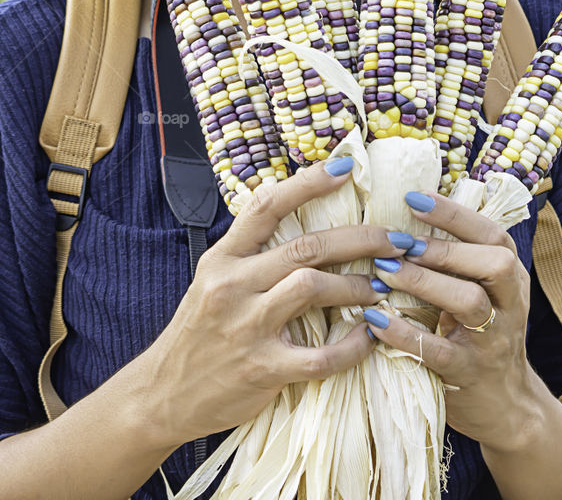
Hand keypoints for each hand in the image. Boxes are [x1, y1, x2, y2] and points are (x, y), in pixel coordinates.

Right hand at [143, 159, 411, 443]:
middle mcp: (233, 285)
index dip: (307, 183)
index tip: (345, 168)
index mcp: (223, 258)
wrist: (165, 394)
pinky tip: (369, 337)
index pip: (266, 206)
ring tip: (383, 288)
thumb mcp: (212, 280)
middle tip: (396, 240)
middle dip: (361, 240)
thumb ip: (250, 253)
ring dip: (358, 286)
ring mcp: (247, 327)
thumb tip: (298, 219)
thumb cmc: (199, 333)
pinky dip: (352, 346)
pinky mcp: (262, 369)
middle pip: (306, 247)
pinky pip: (320, 356)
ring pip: (313, 289)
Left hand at [367, 191, 539, 453]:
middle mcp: (509, 305)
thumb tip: (403, 213)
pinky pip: (438, 351)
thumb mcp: (480, 292)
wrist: (504, 405)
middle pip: (493, 264)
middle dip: (443, 248)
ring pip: (469, 302)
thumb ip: (456, 259)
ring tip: (385, 272)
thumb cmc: (477, 333)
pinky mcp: (468, 374)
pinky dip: (404, 332)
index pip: (494, 235)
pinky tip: (374, 319)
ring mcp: (492, 341)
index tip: (413, 198)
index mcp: (511, 278)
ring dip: (424, 282)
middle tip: (400, 242)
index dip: (455, 214)